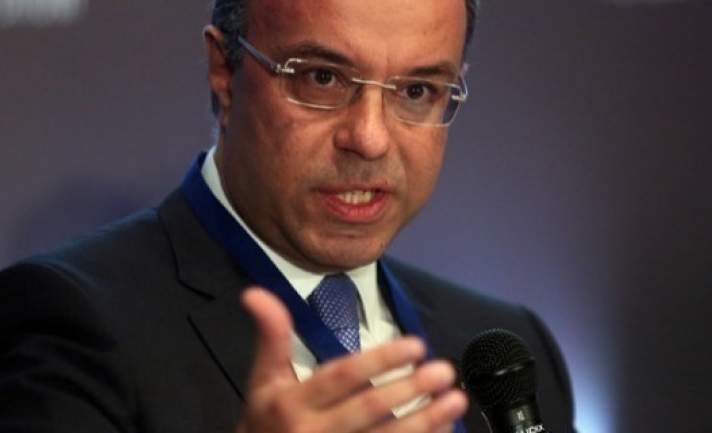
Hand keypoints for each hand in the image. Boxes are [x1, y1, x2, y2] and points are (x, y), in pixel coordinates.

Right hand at [236, 287, 467, 432]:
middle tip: (443, 370)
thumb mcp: (262, 379)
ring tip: (456, 399)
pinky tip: (443, 427)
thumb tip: (256, 293)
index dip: (379, 360)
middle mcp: (314, 432)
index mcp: (292, 403)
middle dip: (410, 388)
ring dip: (426, 420)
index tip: (415, 344)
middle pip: (370, 409)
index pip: (342, 377)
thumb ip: (270, 335)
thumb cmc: (266, 421)